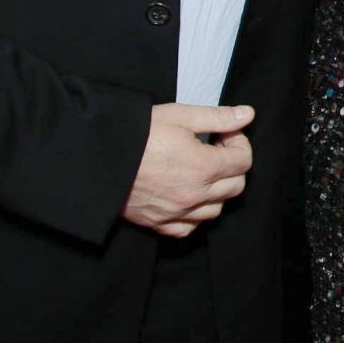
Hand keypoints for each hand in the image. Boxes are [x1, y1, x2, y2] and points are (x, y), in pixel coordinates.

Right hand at [122, 103, 253, 237]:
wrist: (96, 156)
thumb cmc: (136, 134)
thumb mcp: (179, 116)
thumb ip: (217, 117)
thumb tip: (247, 115)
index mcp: (202, 167)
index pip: (244, 161)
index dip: (239, 143)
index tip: (225, 134)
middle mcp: (193, 194)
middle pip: (236, 186)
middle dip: (232, 166)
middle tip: (215, 150)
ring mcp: (176, 212)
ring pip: (216, 209)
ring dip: (217, 191)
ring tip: (201, 171)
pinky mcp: (158, 222)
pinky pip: (189, 227)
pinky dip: (195, 215)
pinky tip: (188, 196)